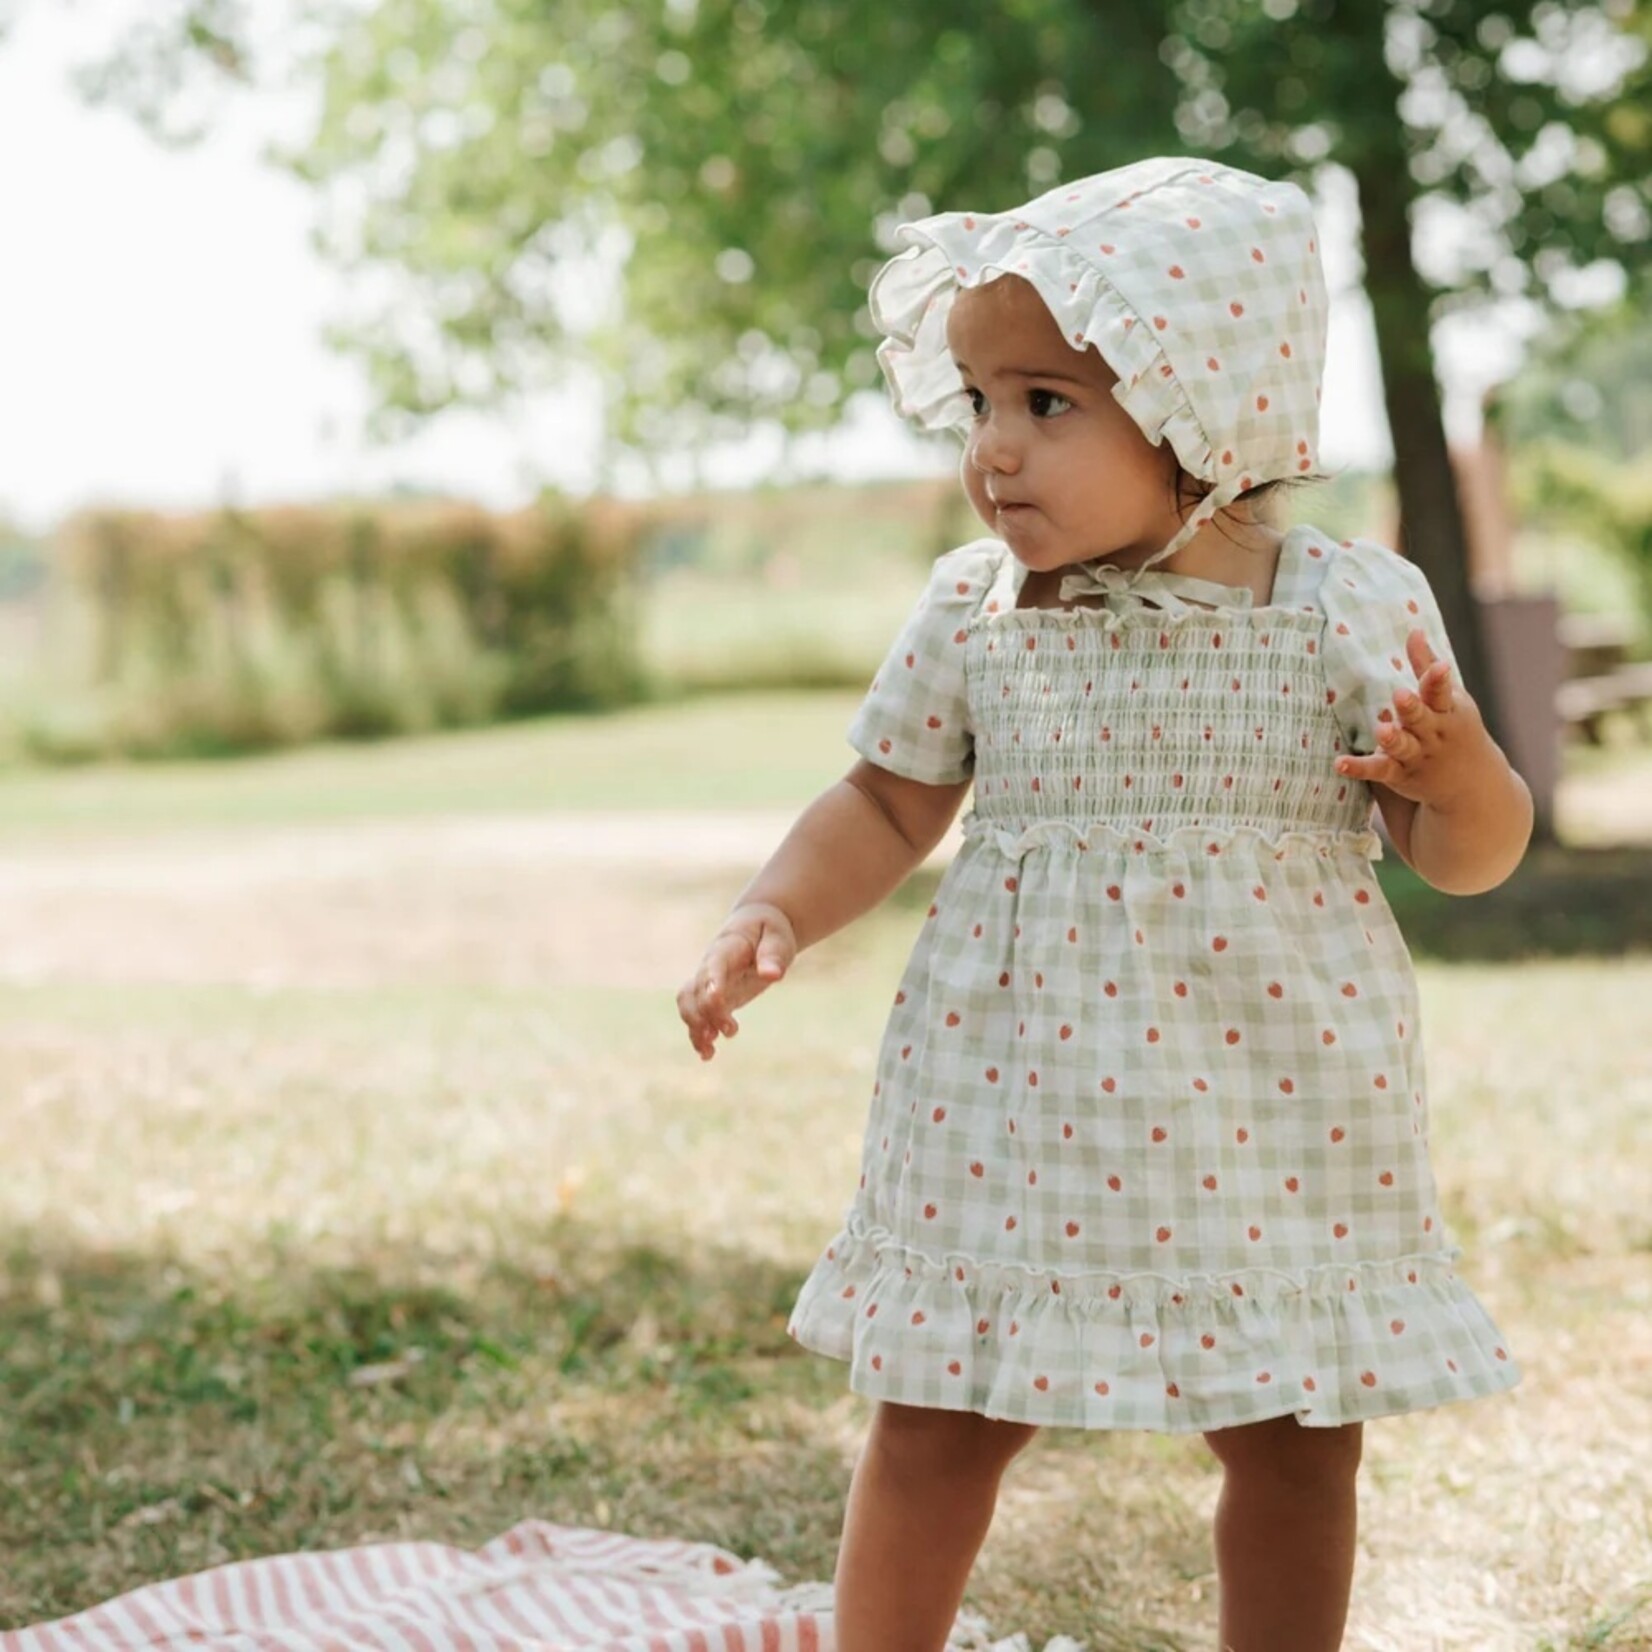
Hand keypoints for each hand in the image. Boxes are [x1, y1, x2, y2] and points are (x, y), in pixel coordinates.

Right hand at [677, 903, 796, 1060]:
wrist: (755, 925)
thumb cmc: (769, 930)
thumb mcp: (778, 937)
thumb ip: (774, 955)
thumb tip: (773, 975)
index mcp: (726, 948)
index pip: (713, 967)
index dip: (712, 984)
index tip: (717, 1001)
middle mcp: (710, 966)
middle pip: (696, 990)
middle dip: (707, 1013)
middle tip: (730, 1031)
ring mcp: (708, 982)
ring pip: (689, 1005)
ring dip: (695, 1028)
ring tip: (708, 1052)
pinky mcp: (713, 996)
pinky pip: (697, 1014)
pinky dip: (698, 1034)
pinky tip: (707, 1054)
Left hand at [1334, 629, 1489, 806]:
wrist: (1471, 782)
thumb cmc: (1453, 728)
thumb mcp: (1447, 699)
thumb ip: (1426, 666)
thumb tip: (1414, 629)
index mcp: (1446, 711)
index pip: (1441, 692)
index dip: (1439, 679)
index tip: (1440, 667)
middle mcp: (1432, 733)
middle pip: (1421, 718)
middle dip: (1412, 707)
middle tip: (1400, 695)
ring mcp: (1417, 755)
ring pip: (1403, 746)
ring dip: (1392, 739)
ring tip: (1380, 730)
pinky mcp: (1400, 774)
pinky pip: (1379, 770)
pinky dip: (1360, 768)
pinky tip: (1339, 763)